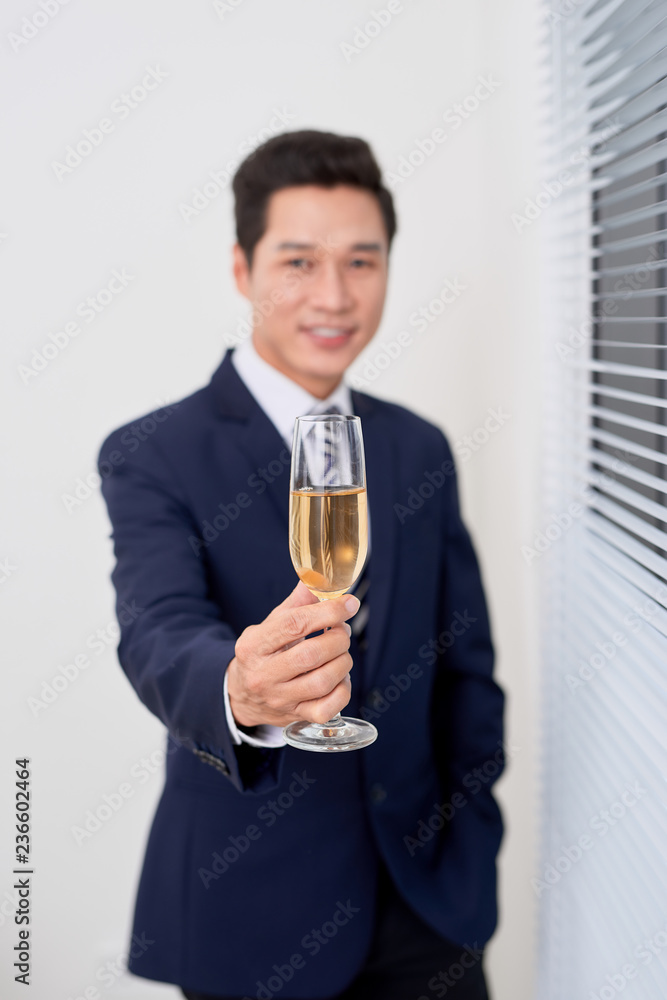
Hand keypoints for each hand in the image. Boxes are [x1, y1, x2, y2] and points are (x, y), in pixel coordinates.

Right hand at [226, 581, 359, 728]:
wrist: (242, 695)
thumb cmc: (262, 654)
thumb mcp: (270, 624)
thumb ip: (296, 603)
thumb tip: (320, 579)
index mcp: (254, 645)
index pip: (294, 625)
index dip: (328, 612)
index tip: (348, 604)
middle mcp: (263, 674)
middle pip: (311, 655)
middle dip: (338, 638)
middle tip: (342, 631)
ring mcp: (280, 698)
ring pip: (323, 681)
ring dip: (343, 662)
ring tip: (340, 652)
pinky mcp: (295, 716)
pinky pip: (329, 708)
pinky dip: (343, 689)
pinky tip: (339, 678)